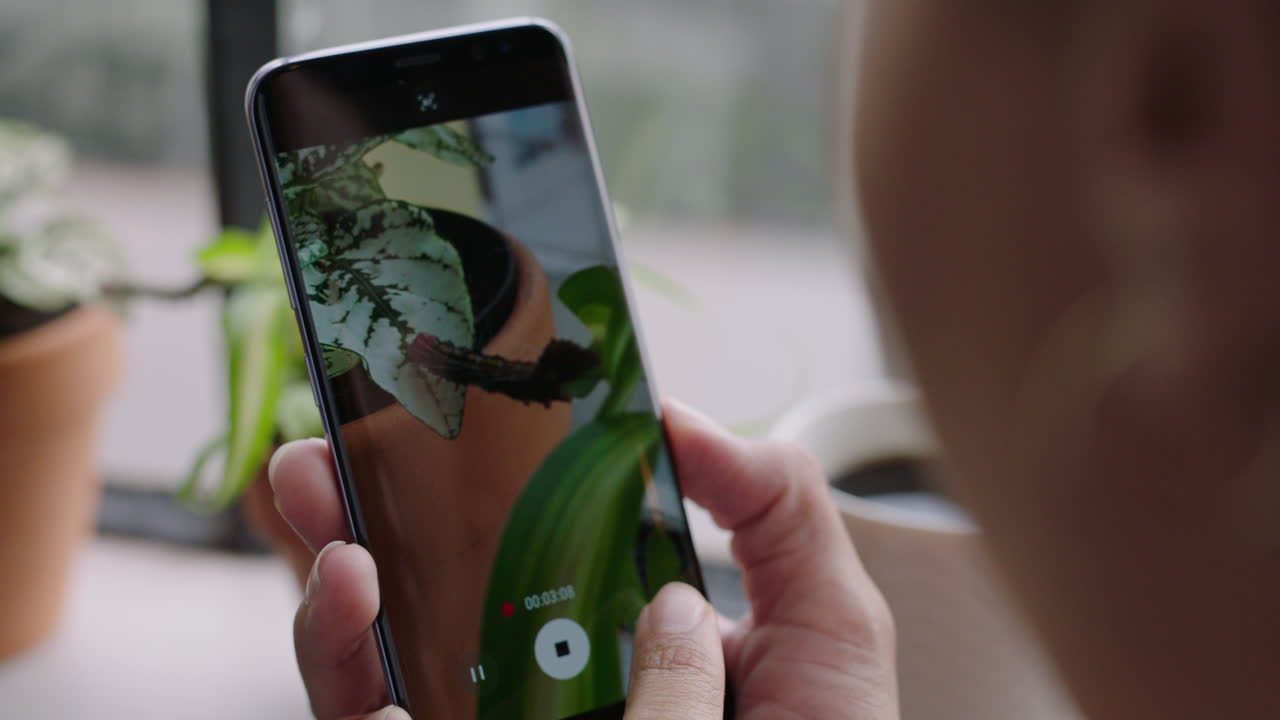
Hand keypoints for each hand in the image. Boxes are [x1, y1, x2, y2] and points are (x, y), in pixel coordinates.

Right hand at [267, 401, 897, 719]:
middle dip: (370, 511)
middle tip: (336, 447)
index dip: (476, 476)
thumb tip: (679, 421)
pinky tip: (359, 607)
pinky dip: (350, 667)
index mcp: (627, 632)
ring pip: (383, 660)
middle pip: (434, 589)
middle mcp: (546, 684)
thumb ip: (774, 508)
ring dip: (333, 585)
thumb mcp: (829, 625)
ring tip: (332, 518)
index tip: (440, 413)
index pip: (536, 542)